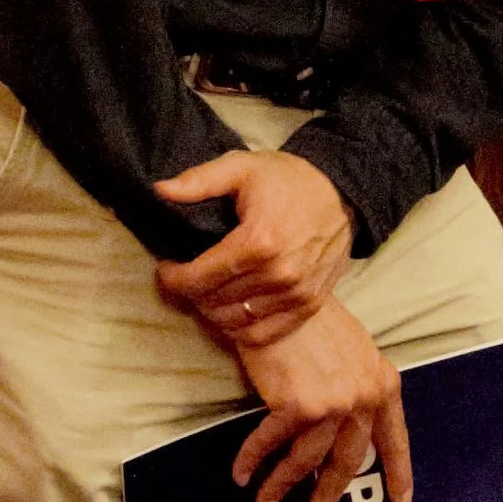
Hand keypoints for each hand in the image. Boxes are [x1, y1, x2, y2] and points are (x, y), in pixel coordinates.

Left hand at [153, 150, 353, 342]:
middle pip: (213, 301)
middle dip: (192, 291)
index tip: (167, 268)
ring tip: (209, 291)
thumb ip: (198, 181)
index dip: (173, 277)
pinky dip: (241, 328)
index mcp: (258, 241)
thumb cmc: (288, 180)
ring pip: (235, 321)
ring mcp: (296, 294)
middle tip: (189, 276)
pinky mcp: (309, 305)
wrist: (343, 194)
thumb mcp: (241, 167)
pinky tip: (233, 310)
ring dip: (213, 310)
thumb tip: (160, 190)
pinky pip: (264, 334)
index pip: (198, 278)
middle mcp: (279, 274)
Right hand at [230, 300, 411, 501]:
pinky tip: (242, 474)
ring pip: (307, 461)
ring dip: (282, 486)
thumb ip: (359, 385)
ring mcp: (332, 405)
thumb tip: (348, 421)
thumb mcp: (355, 351)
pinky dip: (253, 461)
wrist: (283, 296)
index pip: (394, 438)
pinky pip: (271, 445)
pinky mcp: (298, 407)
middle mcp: (363, 399)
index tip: (402, 501)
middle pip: (348, 460)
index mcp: (382, 385)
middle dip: (329, 492)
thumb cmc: (314, 320)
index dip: (398, 472)